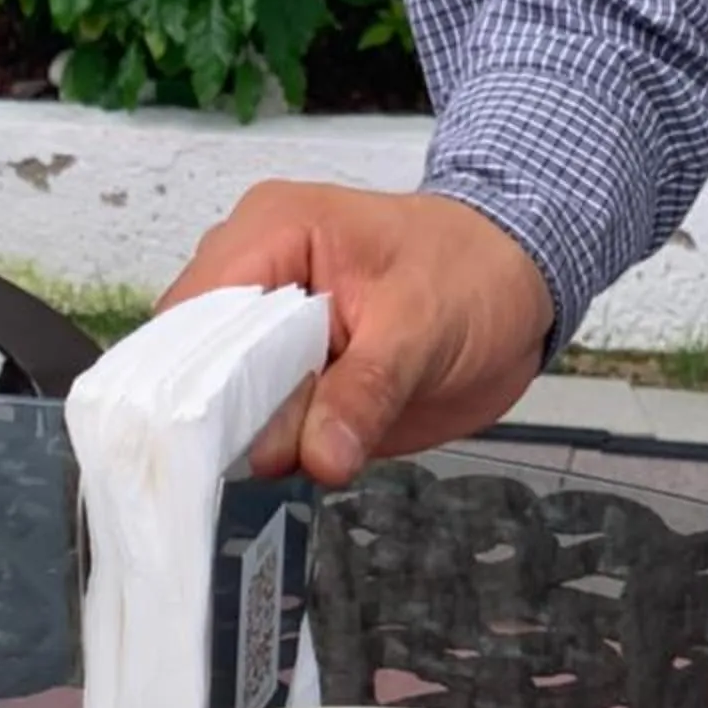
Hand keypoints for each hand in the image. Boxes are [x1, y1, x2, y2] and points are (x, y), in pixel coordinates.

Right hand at [156, 183, 555, 485]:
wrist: (517, 289)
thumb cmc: (475, 276)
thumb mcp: (424, 327)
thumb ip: (366, 392)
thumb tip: (319, 457)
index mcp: (273, 232)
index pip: (196, 310)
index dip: (189, 375)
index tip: (200, 443)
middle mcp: (252, 277)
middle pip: (191, 356)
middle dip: (211, 416)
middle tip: (236, 469)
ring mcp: (265, 330)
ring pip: (215, 395)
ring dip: (236, 440)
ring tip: (257, 475)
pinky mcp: (285, 374)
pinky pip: (252, 419)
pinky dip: (262, 449)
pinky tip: (275, 472)